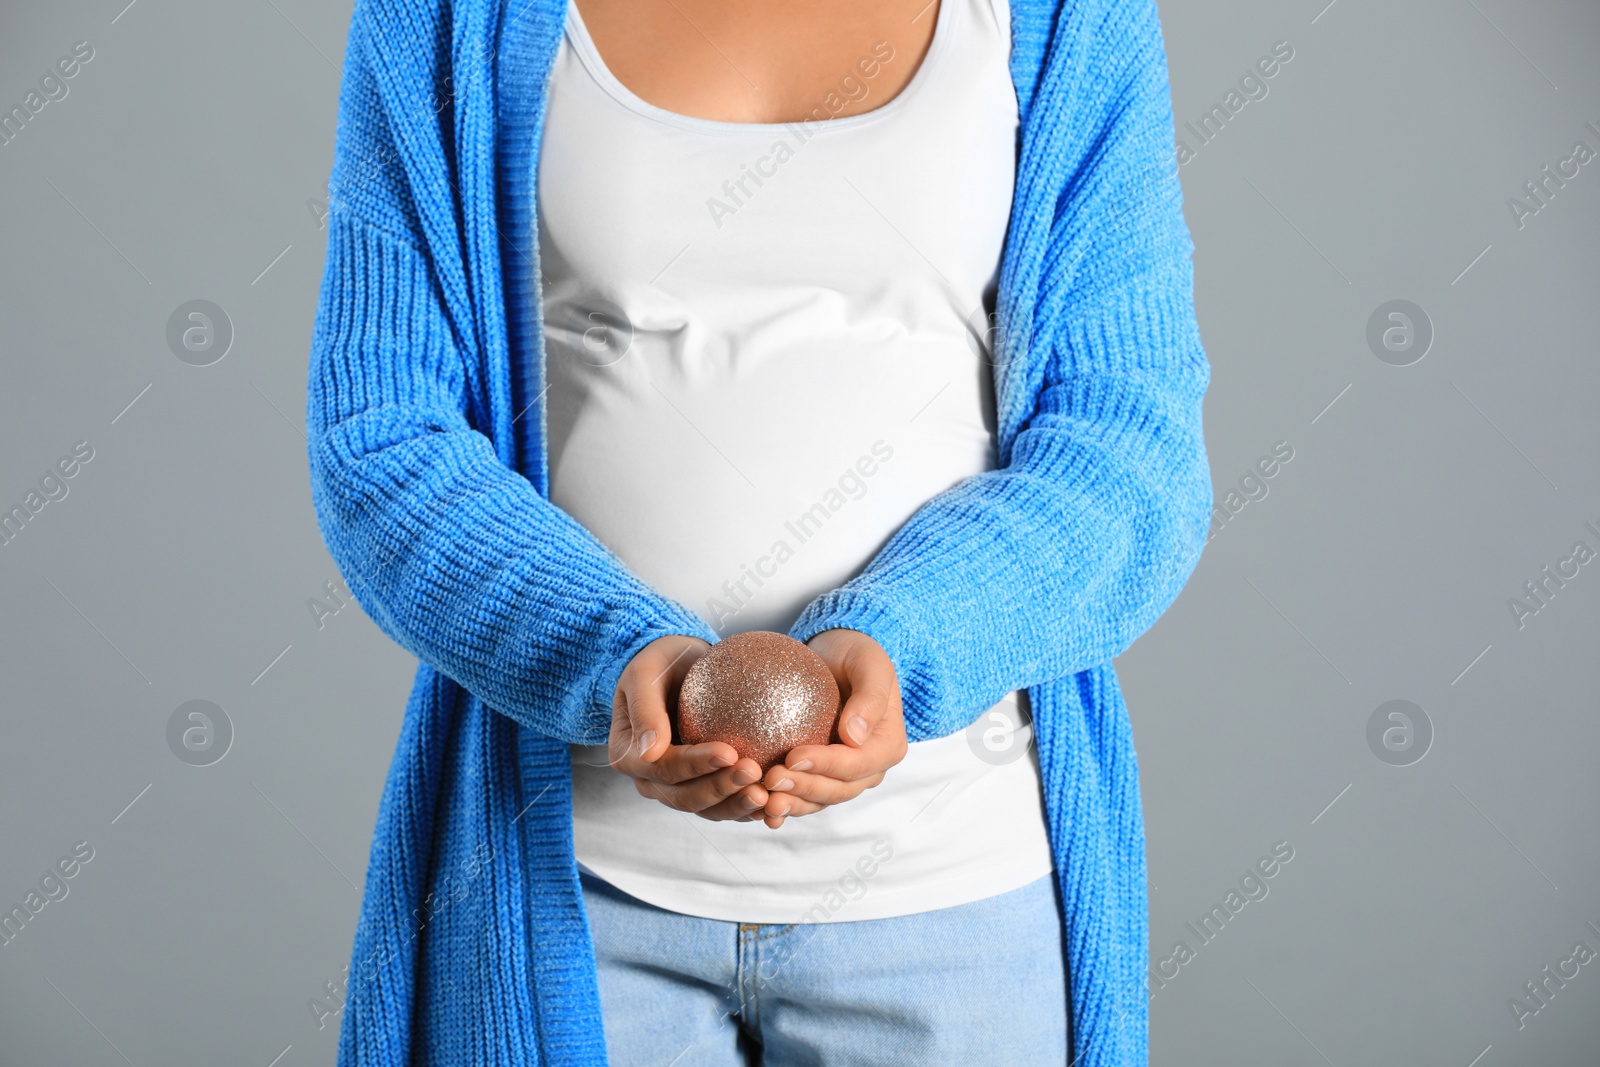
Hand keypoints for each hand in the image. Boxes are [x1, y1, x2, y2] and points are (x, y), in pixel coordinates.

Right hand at [609, 635, 769, 820]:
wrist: (678, 667)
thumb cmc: (660, 663)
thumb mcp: (644, 674)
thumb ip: (645, 711)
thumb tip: (648, 753)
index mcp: (629, 757)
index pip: (665, 769)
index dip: (696, 765)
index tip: (729, 752)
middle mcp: (650, 780)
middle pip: (686, 797)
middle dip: (721, 789)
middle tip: (755, 773)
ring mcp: (676, 788)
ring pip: (707, 808)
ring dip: (737, 805)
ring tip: (767, 795)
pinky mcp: (703, 787)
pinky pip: (725, 804)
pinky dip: (747, 807)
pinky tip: (774, 801)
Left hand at [758, 628, 907, 828]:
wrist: (836, 657)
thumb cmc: (855, 655)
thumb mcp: (870, 663)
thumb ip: (870, 697)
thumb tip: (854, 737)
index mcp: (887, 746)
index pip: (857, 764)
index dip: (826, 765)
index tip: (793, 756)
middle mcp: (868, 769)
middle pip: (837, 790)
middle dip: (804, 789)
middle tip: (770, 779)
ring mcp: (844, 778)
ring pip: (818, 800)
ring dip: (791, 805)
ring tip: (763, 802)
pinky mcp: (819, 777)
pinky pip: (802, 796)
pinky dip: (782, 803)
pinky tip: (757, 807)